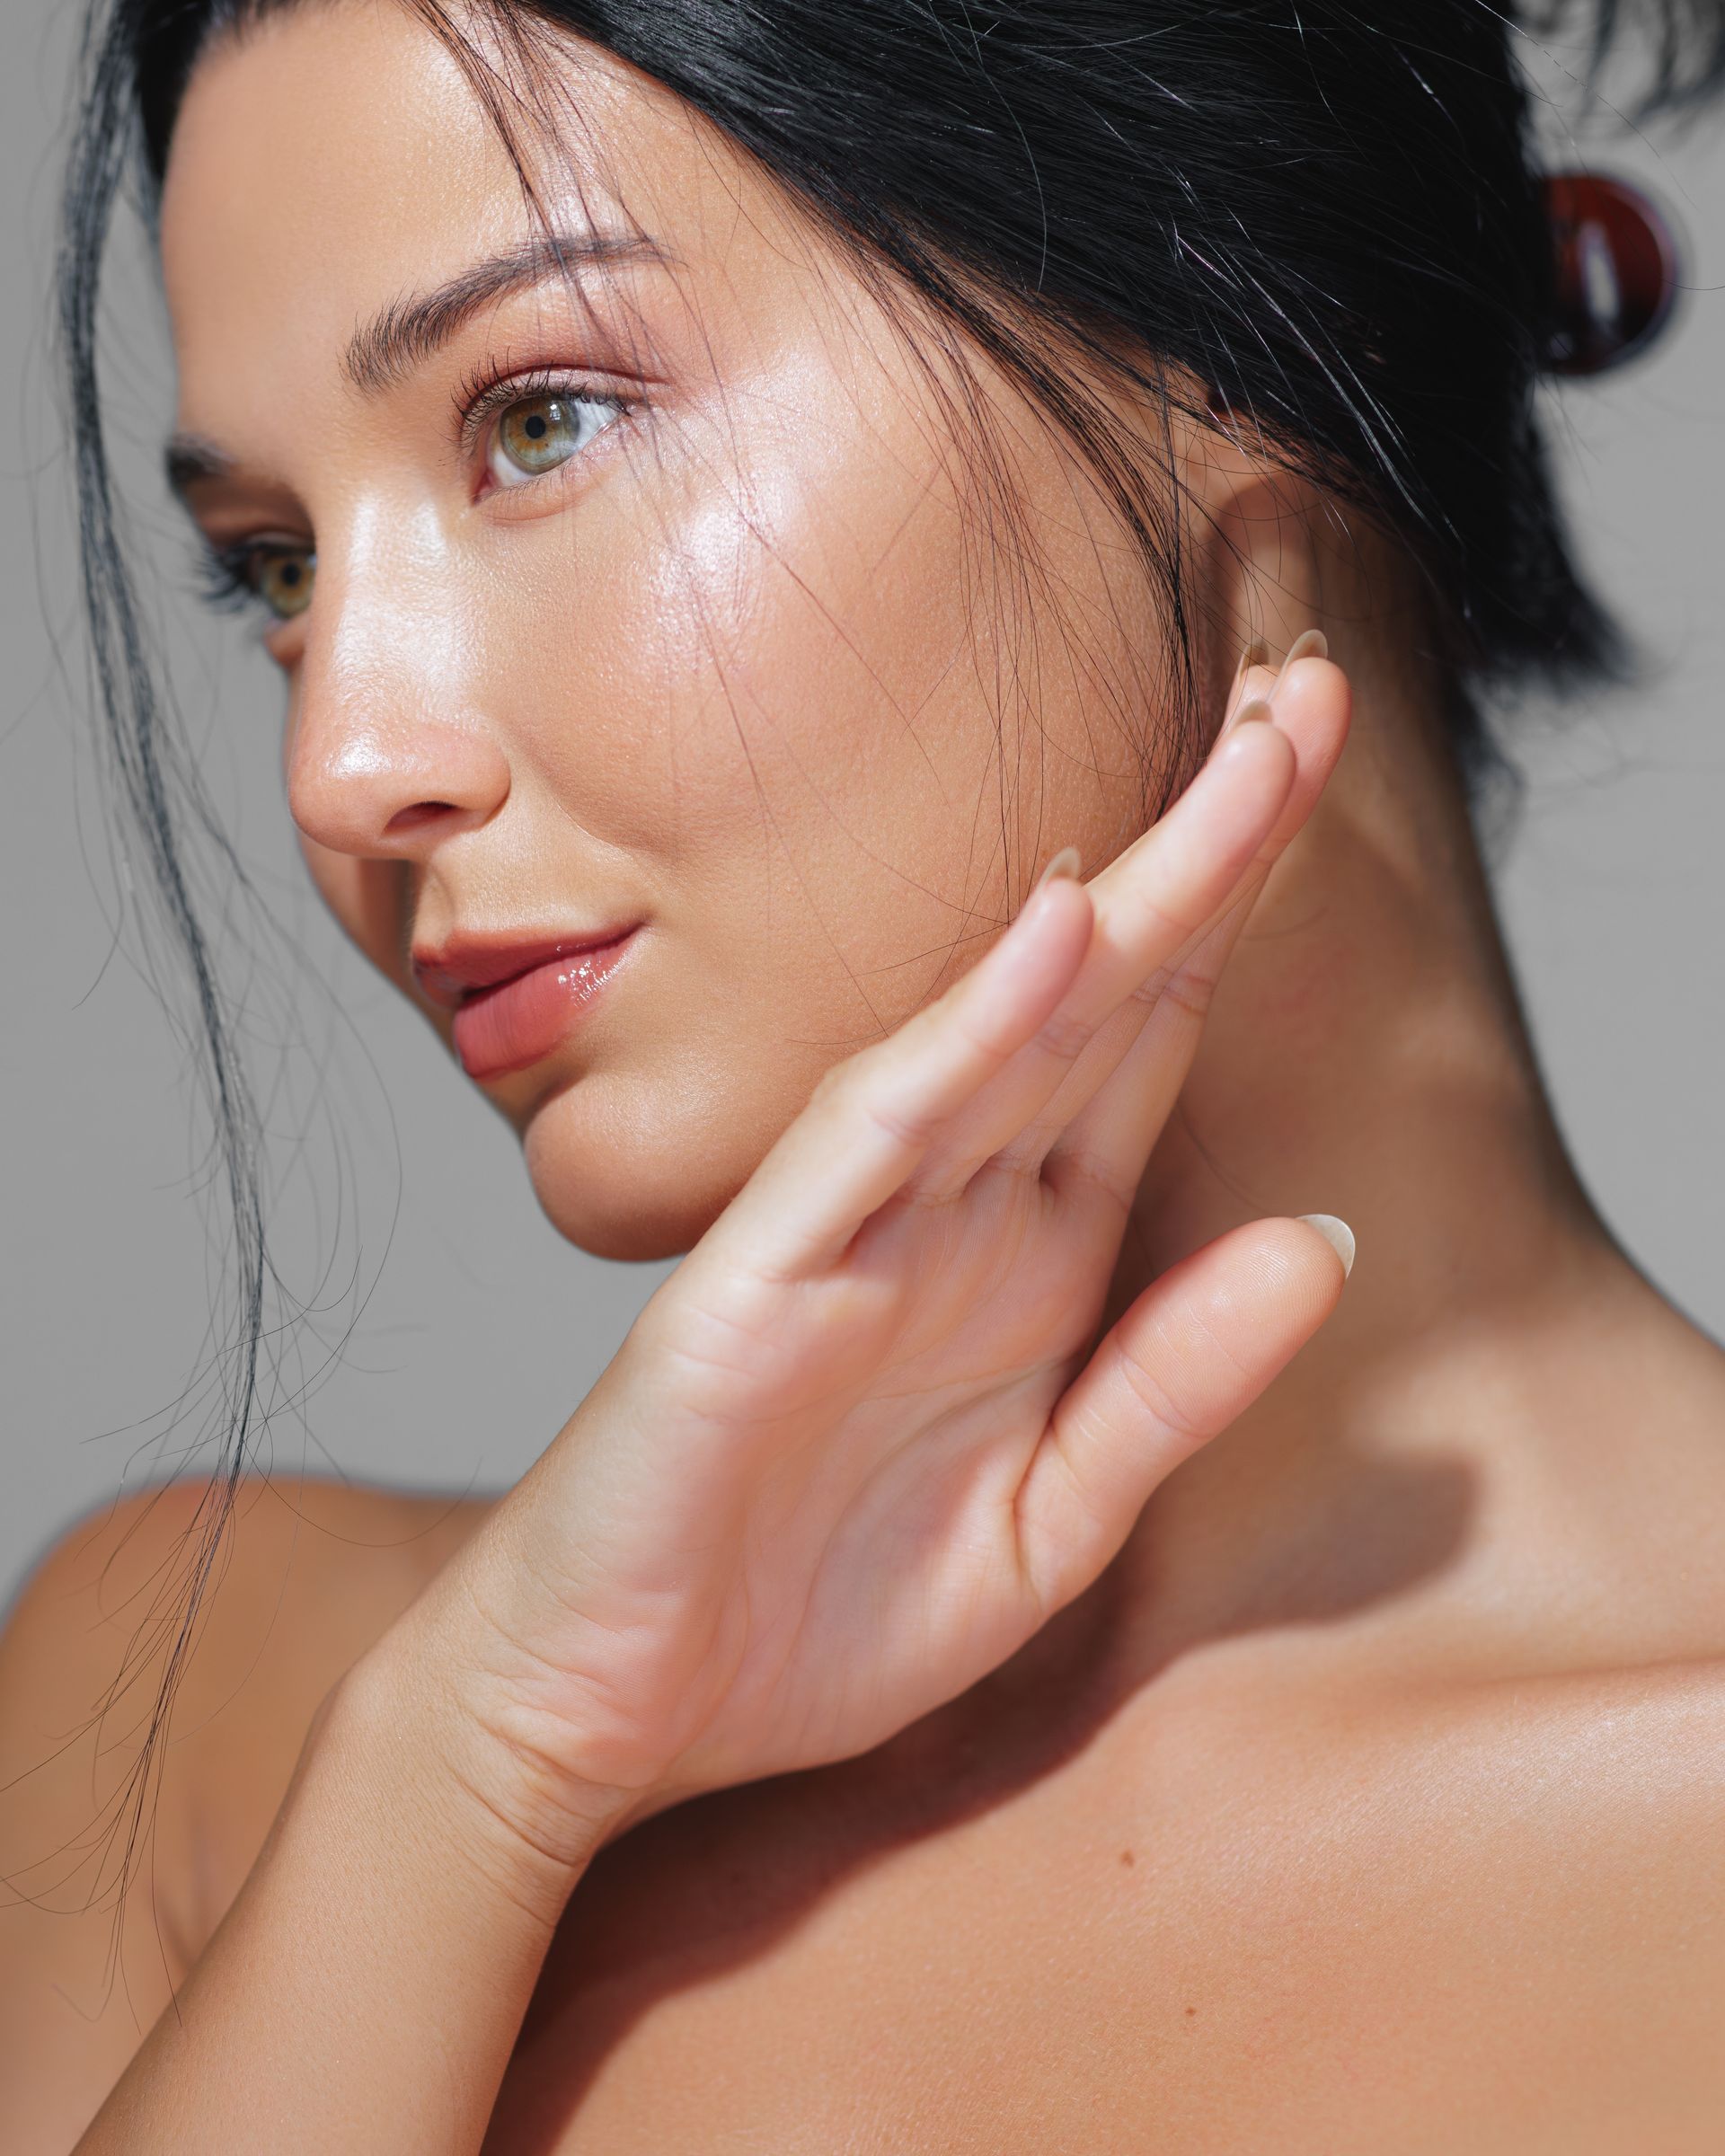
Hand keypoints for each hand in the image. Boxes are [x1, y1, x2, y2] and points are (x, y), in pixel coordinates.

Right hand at [399, 647, 1352, 1876]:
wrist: (600, 1708)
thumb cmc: (800, 1619)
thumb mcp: (1044, 1526)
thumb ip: (1170, 1386)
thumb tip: (1326, 1245)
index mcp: (1028, 1258)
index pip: (1151, 1050)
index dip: (1242, 918)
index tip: (1321, 783)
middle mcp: (952, 1211)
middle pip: (1106, 1000)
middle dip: (1215, 846)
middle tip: (1314, 694)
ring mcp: (852, 1230)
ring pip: (1011, 1027)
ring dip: (1133, 892)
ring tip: (1248, 760)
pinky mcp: (754, 1279)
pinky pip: (877, 1133)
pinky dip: (966, 1030)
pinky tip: (1054, 931)